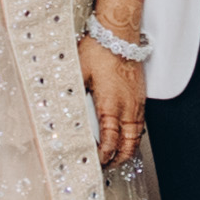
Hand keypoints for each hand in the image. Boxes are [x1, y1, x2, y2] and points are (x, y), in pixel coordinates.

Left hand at [77, 33, 146, 168]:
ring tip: (116, 155)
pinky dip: (134, 135)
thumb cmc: (99, 50)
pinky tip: (126, 135)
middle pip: (129, 144)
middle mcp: (128, 107)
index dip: (104, 156)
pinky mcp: (140, 95)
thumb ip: (70, 95)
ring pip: (137, 135)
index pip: (110, 141)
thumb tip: (58, 109)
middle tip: (106, 166)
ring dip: (127, 148)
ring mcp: (137, 102)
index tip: (96, 162)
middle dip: (118, 159)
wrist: (118, 34)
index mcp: (111, 105)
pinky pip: (141, 123)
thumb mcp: (76, 74)